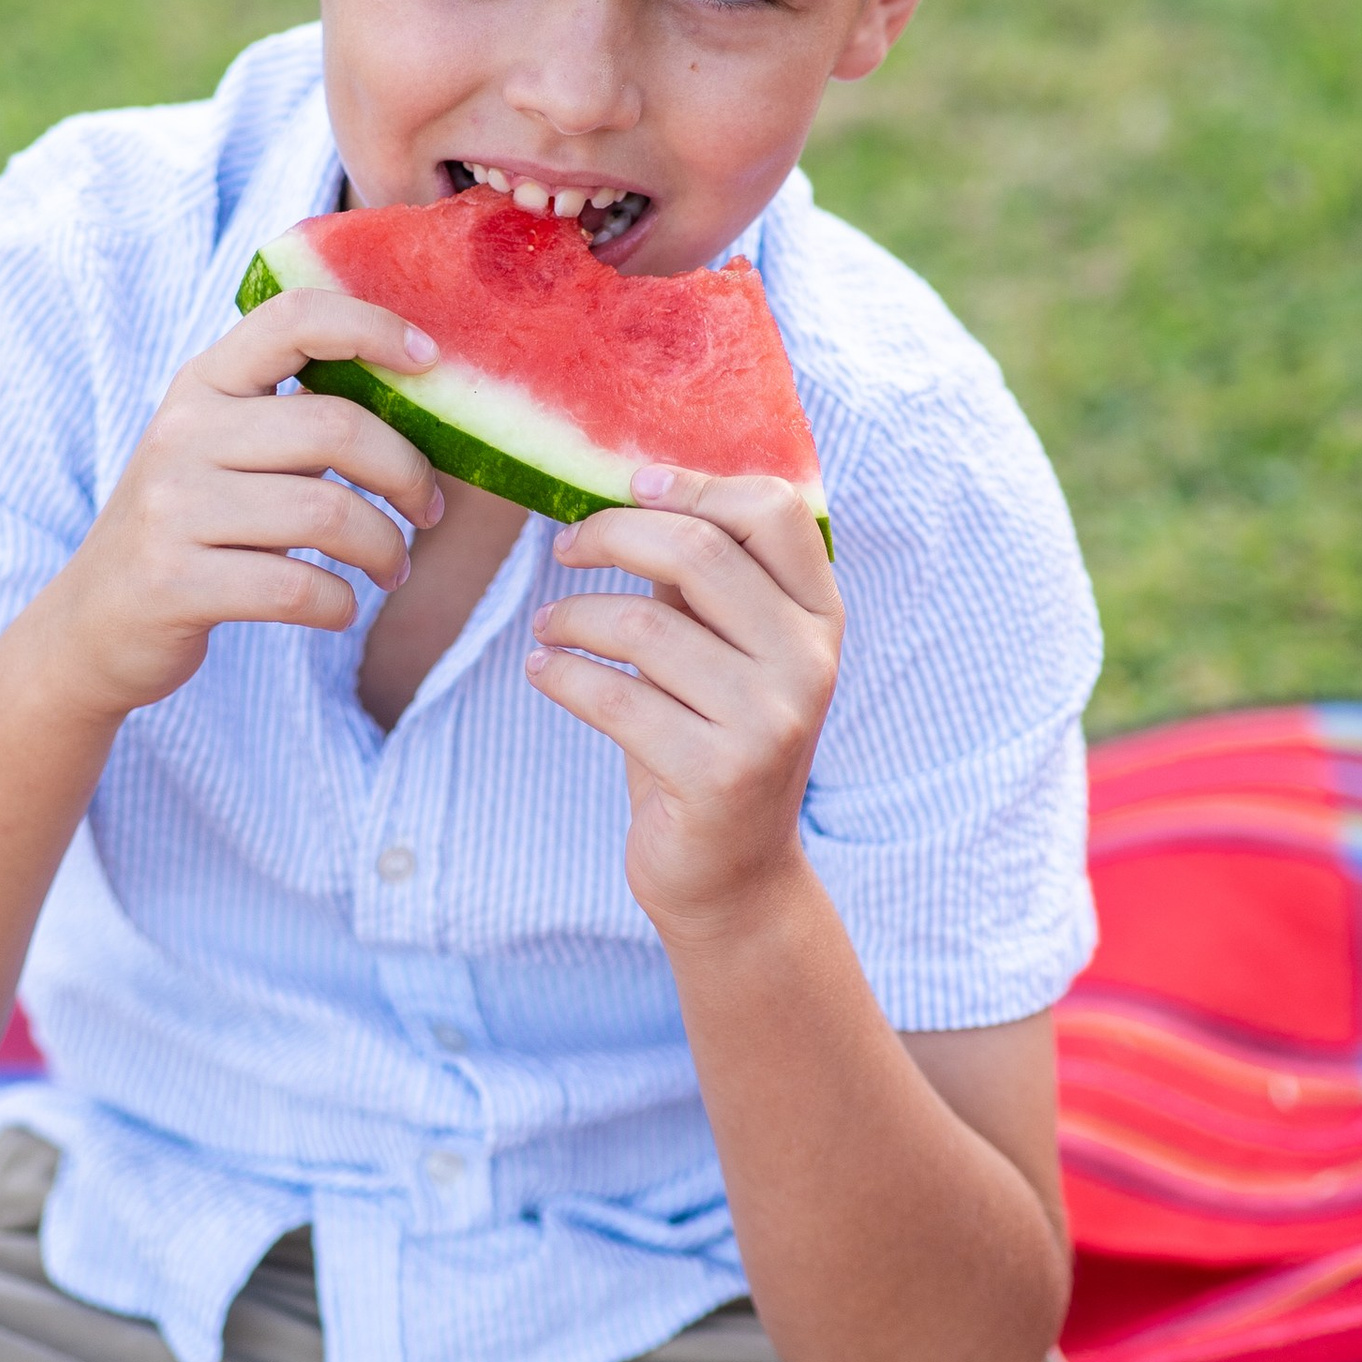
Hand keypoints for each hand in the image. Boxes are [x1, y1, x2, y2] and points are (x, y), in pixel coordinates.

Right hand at [43, 292, 443, 716]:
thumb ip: (291, 419)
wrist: (92, 624)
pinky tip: (340, 606)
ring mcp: (172, 507)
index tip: (429, 361)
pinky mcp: (174, 581)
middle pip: (336, 428)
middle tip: (427, 511)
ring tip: (392, 568)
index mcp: (202, 385)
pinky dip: (341, 604)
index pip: (293, 318)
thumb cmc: (190, 530)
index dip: (371, 327)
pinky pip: (297, 588)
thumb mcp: (219, 451)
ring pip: (329, 514)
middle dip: (408, 475)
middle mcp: (182, 433)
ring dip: (385, 549)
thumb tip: (416, 399)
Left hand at [524, 469, 843, 939]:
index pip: (773, 511)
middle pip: (698, 552)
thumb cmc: (710, 742)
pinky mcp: (720, 774)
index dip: (693, 485)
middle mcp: (809, 663)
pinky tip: (542, 670)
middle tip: (565, 548)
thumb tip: (633, 489)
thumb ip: (699, 580)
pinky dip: (562, 675)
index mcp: (819, 618)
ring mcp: (771, 720)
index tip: (629, 486)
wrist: (731, 876)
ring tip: (547, 627)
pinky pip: (616, 697)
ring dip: (572, 615)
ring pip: (644, 626)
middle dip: (611, 536)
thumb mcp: (721, 651)